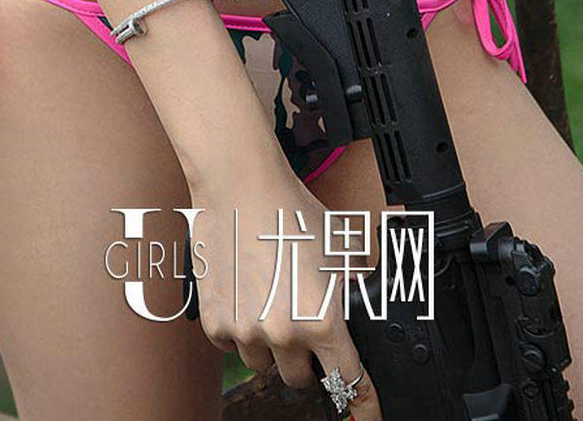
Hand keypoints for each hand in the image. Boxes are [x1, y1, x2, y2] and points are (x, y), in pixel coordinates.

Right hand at [187, 150, 382, 416]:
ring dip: (271, 345)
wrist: (240, 185)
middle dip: (306, 359)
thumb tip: (360, 305)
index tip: (366, 417)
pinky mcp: (216, 323)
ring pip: (264, 364)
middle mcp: (285, 334)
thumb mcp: (340, 249)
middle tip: (303, 324)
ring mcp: (246, 332)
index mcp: (322, 321)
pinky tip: (246, 295)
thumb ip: (352, 287)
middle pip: (301, 380)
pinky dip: (240, 332)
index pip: (350, 382)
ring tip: (271, 300)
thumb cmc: (291, 210)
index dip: (363, 403)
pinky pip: (233, 347)